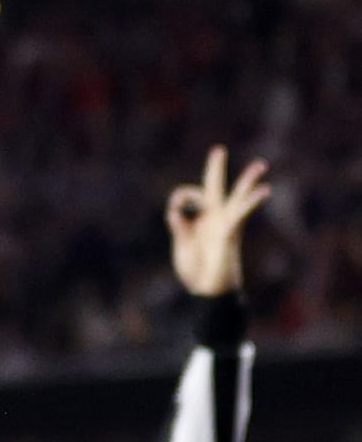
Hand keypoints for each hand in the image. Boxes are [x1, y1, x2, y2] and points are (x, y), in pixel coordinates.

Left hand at [166, 146, 269, 296]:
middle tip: (218, 149)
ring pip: (238, 196)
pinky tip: (265, 191)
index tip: (175, 211)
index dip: (180, 198)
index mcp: (198, 219)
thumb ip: (180, 227)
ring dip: (248, 180)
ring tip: (260, 165)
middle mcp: (213, 217)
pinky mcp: (232, 232)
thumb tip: (174, 210)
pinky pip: (243, 212)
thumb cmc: (195, 271)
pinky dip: (253, 201)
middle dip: (215, 168)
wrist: (206, 292)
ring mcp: (224, 223)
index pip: (188, 196)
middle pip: (215, 186)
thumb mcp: (182, 246)